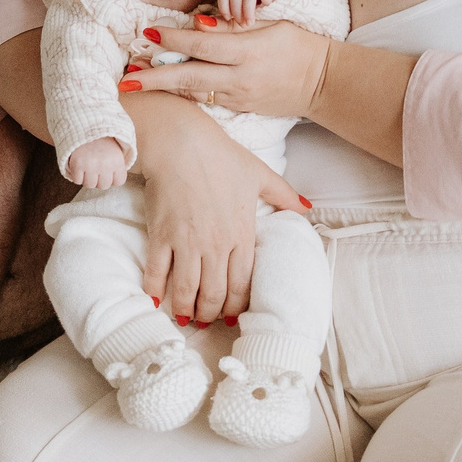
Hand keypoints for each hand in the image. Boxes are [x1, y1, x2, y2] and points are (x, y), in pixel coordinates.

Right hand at [63, 137, 128, 189]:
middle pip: (103, 186)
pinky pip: (77, 180)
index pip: (119, 182)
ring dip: (87, 178)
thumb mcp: (115, 151)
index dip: (112, 178)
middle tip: (95, 167)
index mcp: (117, 161)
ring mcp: (90, 165)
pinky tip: (79, 165)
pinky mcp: (77, 164)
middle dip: (99, 179)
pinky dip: (76, 175)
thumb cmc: (100, 140)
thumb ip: (117, 167)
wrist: (83, 125)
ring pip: (89, 185)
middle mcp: (105, 164)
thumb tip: (113, 183)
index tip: (108, 170)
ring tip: (87, 167)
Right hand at [122, 94, 308, 323]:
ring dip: (186, 309)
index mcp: (241, 234)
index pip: (242, 285)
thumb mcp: (259, 173)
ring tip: (185, 316)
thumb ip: (283, 194)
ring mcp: (187, 243)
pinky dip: (155, 290)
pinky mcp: (162, 236)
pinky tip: (155, 300)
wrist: (181, 142)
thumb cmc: (220, 155)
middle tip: (207, 319)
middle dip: (211, 313)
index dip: (236, 306)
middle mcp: (216, 245)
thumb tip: (307, 207)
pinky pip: (158, 273)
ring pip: (187, 291)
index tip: (231, 314)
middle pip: (215, 294)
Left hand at [126, 10, 328, 121]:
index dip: (175, 39)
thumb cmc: (298, 45)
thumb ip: (234, 26)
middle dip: (155, 78)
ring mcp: (238, 97)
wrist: (322, 82)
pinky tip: (164, 87)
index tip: (148, 32)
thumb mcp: (271, 26)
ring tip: (134, 82)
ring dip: (163, 86)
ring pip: (193, 92)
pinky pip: (205, 100)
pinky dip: (182, 93)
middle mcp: (240, 78)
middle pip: (190, 77)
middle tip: (126, 78)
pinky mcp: (238, 107)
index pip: (204, 45)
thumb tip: (199, 21)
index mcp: (249, 52)